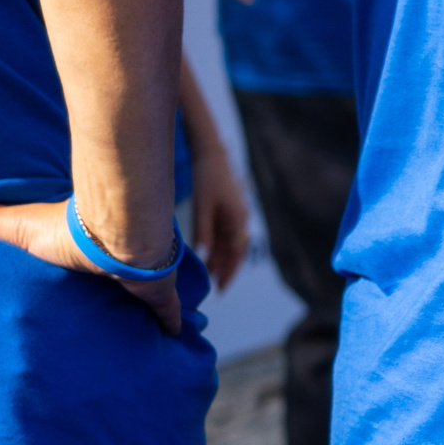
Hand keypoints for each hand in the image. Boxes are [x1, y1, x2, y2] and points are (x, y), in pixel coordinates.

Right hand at [0, 201, 181, 333]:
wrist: (113, 234)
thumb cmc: (65, 231)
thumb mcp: (16, 226)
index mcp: (82, 251)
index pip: (78, 267)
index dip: (72, 276)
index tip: (64, 293)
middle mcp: (114, 265)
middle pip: (111, 286)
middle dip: (107, 300)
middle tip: (96, 326)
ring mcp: (140, 279)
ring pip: (139, 299)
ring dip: (136, 313)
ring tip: (127, 340)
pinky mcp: (159, 293)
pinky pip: (169, 313)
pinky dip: (172, 323)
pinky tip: (172, 336)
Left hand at [184, 143, 249, 291]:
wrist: (212, 156)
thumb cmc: (208, 179)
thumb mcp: (202, 206)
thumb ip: (203, 230)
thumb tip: (203, 253)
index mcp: (237, 221)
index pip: (236, 254)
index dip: (229, 272)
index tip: (220, 288)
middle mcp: (240, 221)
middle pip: (236, 252)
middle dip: (226, 270)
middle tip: (216, 288)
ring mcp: (236, 217)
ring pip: (230, 245)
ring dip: (221, 260)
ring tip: (210, 274)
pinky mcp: (229, 212)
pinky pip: (225, 235)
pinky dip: (218, 248)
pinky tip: (209, 254)